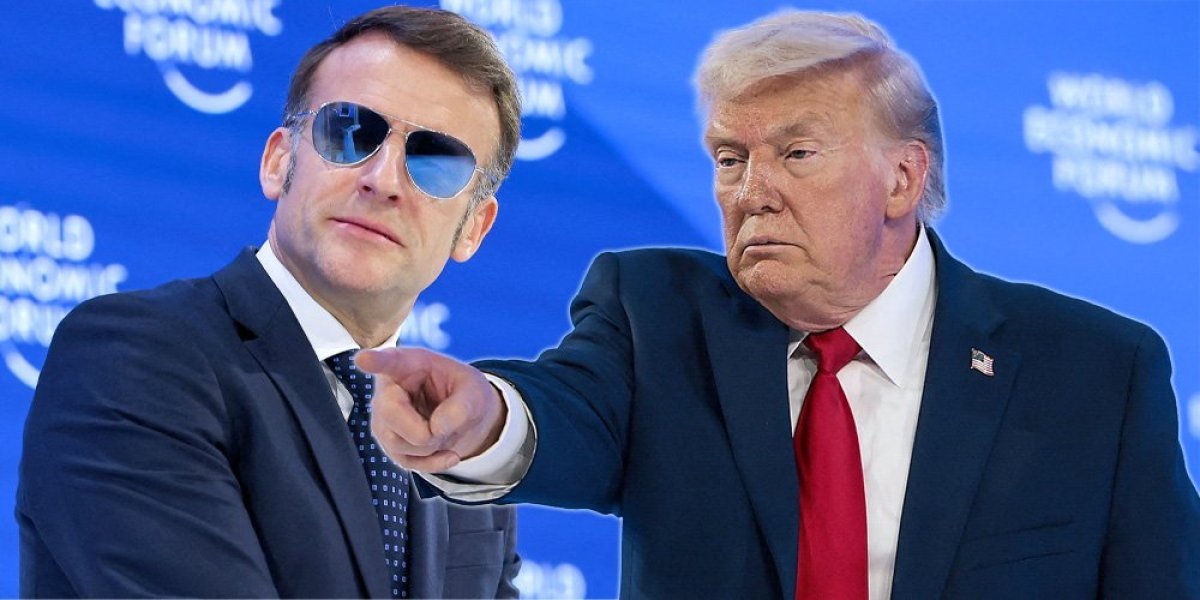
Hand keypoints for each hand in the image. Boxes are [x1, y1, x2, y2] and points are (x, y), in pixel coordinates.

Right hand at [356, 347, 504, 472]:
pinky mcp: (389, 442)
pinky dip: (433, 462)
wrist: (466, 417)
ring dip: (431, 446)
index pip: (390, 362)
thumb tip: (435, 429)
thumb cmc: (465, 393)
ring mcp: (384, 418)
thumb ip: (461, 406)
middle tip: (445, 427)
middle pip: (390, 413)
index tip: (363, 358)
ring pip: (397, 442)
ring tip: (446, 432)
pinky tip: (449, 454)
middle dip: (424, 430)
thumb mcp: (475, 392)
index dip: (375, 360)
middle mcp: (389, 390)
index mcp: (410, 365)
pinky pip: (406, 461)